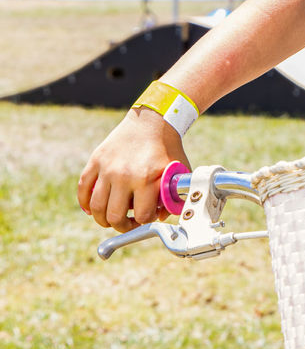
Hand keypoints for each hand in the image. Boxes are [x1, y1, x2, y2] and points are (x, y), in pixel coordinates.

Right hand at [78, 109, 188, 232]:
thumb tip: (160, 217)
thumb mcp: (178, 171)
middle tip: (128, 223)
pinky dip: (85, 203)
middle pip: (114, 216)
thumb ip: (172, 196)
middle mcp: (124, 175)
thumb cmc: (168, 148)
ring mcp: (107, 168)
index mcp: (147, 179)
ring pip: (96, 208)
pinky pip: (83, 190)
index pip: (142, 216)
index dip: (146, 222)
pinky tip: (92, 209)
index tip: (147, 218)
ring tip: (111, 218)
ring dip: (103, 219)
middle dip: (122, 226)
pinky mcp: (95, 161)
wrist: (152, 122)